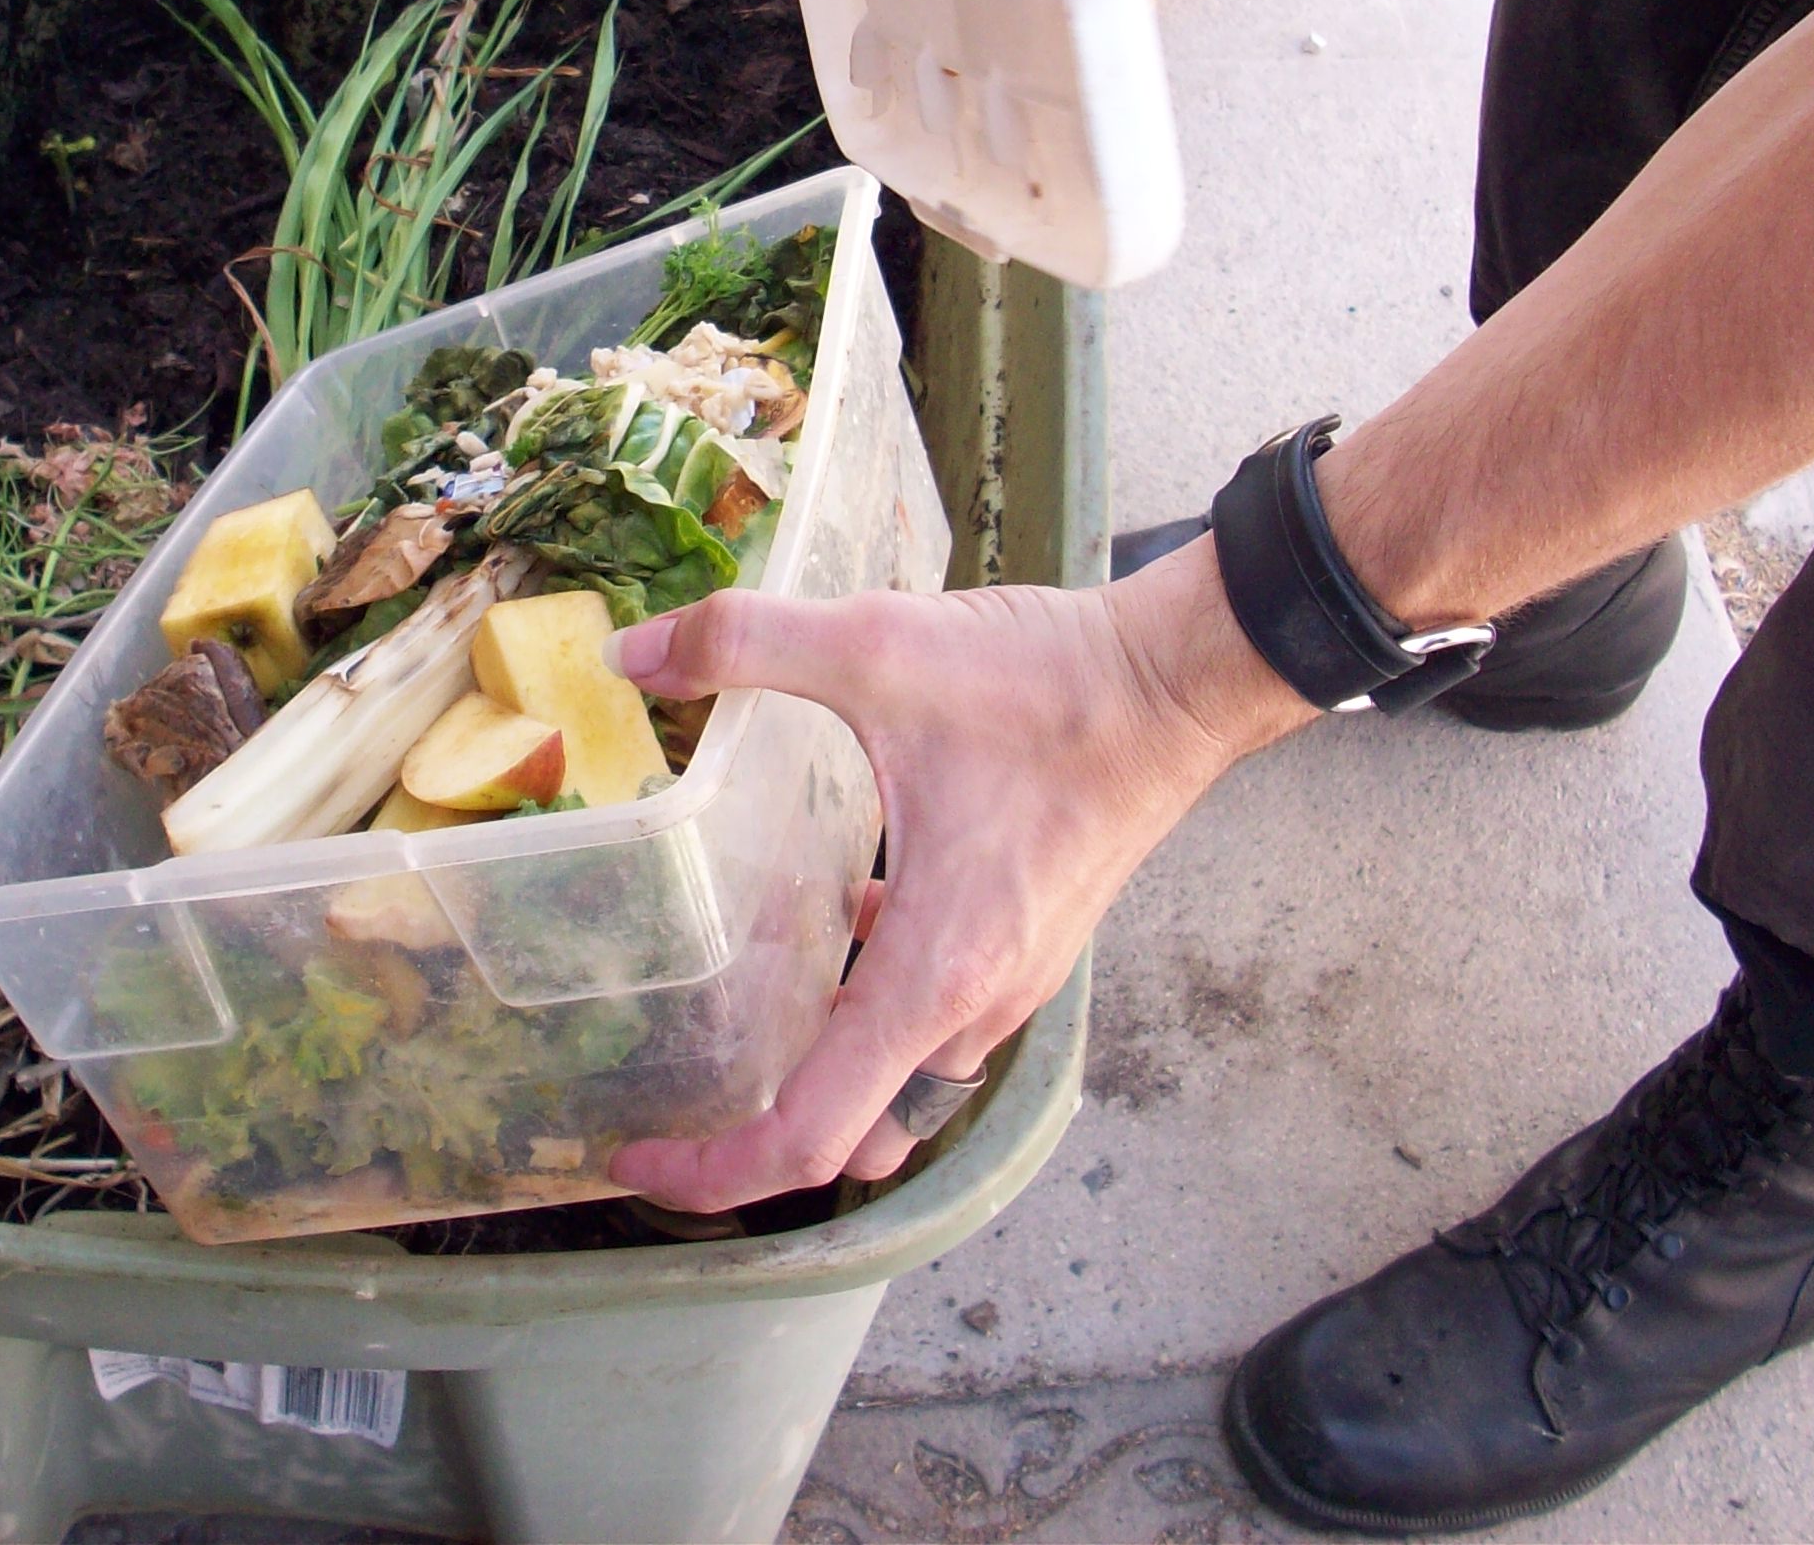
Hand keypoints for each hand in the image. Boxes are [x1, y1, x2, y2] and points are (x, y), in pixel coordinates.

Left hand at [602, 541, 1299, 1211]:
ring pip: (897, 1072)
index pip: (810, 1137)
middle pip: (851, 1127)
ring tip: (737, 1000)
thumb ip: (743, 643)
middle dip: (753, 1130)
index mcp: (933, 976)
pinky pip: (935, 1013)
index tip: (635, 1156)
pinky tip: (847, 907)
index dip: (713, 1171)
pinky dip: (876, 999)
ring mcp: (1012, 981)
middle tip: (668, 1086)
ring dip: (821, 1060)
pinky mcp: (1029, 943)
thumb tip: (632, 655)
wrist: (1182, 681)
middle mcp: (974, 1005)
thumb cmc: (1050, 685)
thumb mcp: (877, 646)